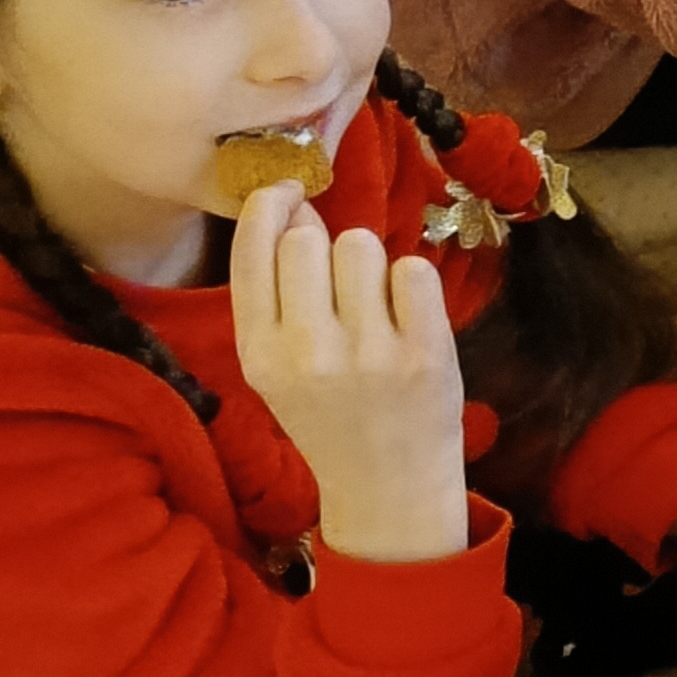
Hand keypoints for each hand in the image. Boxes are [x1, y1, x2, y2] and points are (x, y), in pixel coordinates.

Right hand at [229, 184, 466, 561]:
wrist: (389, 487)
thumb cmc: (332, 414)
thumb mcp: (280, 365)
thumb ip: (277, 290)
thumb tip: (290, 202)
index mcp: (259, 355)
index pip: (252, 252)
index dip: (268, 206)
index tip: (288, 190)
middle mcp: (307, 353)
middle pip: (308, 239)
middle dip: (325, 245)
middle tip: (340, 289)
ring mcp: (368, 353)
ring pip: (362, 245)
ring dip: (370, 265)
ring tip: (374, 311)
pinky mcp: (424, 353)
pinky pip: (414, 269)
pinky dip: (412, 285)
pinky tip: (406, 320)